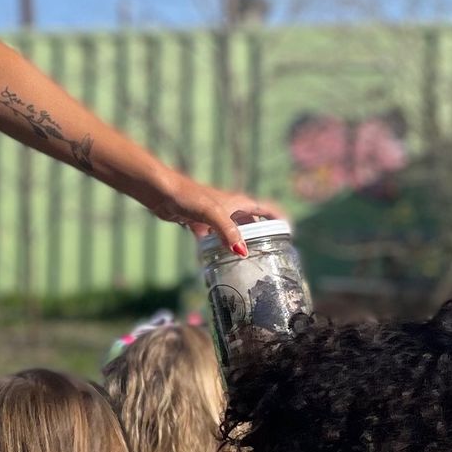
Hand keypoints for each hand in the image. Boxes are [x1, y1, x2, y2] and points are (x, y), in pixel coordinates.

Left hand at [148, 176, 281, 254]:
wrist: (161, 192)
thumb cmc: (188, 196)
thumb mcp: (212, 213)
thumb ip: (228, 232)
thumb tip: (243, 252)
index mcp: (239, 202)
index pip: (266, 209)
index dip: (279, 219)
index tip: (289, 233)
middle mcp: (230, 207)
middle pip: (251, 221)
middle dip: (261, 235)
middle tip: (269, 252)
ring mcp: (214, 215)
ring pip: (233, 230)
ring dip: (239, 242)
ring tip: (248, 259)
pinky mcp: (199, 222)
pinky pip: (213, 237)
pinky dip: (217, 247)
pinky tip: (216, 259)